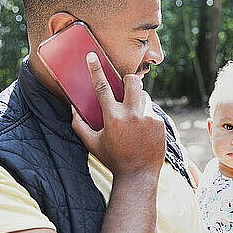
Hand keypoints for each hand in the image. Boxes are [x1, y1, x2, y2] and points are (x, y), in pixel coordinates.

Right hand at [71, 52, 165, 179]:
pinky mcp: (159, 123)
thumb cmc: (113, 159)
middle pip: (133, 81)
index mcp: (113, 118)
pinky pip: (151, 111)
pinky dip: (146, 117)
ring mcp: (148, 118)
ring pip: (144, 96)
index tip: (92, 56)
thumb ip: (79, 125)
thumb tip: (72, 108)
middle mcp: (132, 115)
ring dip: (137, 101)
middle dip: (129, 79)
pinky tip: (143, 131)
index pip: (102, 87)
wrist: (138, 176)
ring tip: (133, 118)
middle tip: (125, 86)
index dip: (96, 69)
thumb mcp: (92, 144)